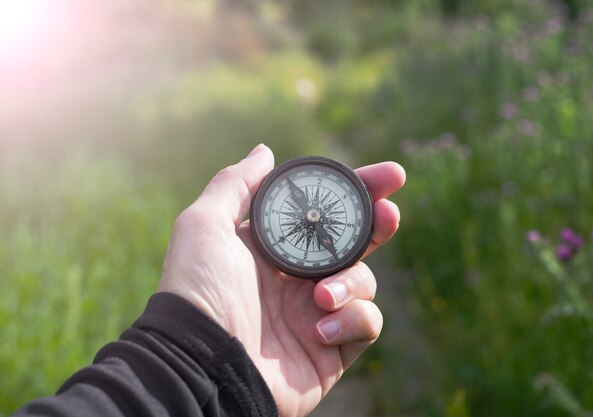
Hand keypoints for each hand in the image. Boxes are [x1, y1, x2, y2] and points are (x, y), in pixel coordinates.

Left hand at [158, 144, 404, 416]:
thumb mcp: (206, 224)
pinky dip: (352, 320)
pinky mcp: (333, 348)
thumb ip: (236, 183)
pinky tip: (320, 330)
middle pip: (356, 242)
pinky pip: (368, 323)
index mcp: (276, 248)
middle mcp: (300, 277)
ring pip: (364, 281)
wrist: (203, 363)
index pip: (325, 213)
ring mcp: (318, 312)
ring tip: (320, 297)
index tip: (389, 176)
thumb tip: (266, 152)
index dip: (357, 191)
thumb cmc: (198, 290)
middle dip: (379, 222)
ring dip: (350, 283)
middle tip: (389, 213)